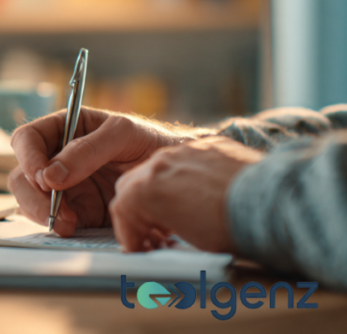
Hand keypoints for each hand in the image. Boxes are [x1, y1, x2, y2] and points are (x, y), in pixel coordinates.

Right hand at [8, 108, 201, 236]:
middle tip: (53, 209)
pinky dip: (57, 225)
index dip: (28, 157)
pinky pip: (52, 219)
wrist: (177, 175)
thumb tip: (51, 175)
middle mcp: (57, 156)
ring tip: (69, 222)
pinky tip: (74, 227)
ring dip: (43, 213)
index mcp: (64, 128)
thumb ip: (87, 150)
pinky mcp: (75, 210)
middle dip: (33, 194)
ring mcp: (64, 186)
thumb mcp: (123, 134)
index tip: (43, 177)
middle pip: (22, 174)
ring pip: (30, 199)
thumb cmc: (152, 142)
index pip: (28, 138)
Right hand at [109, 136, 263, 252]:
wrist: (273, 202)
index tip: (138, 248)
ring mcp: (183, 150)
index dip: (128, 234)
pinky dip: (187, 179)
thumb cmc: (229, 226)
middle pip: (131, 185)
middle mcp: (158, 163)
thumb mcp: (182, 238)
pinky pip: (188, 161)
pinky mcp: (208, 144)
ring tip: (180, 216)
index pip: (120, 210)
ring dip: (161, 192)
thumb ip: (157, 230)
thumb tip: (156, 238)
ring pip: (158, 170)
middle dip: (138, 210)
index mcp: (145, 188)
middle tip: (153, 234)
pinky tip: (203, 196)